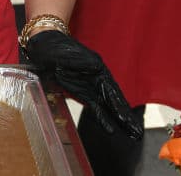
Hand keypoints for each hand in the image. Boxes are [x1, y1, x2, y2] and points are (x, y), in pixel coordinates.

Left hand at [25, 30, 142, 139]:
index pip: (111, 90)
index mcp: (97, 67)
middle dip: (126, 117)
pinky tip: (111, 130)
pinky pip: (96, 108)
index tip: (124, 118)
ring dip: (120, 121)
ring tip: (133, 134)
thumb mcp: (65, 53)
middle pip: (114, 101)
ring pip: (108, 107)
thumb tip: (96, 68)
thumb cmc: (54, 48)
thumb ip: (80, 62)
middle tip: (137, 132)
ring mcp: (91, 86)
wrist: (43, 46)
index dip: (118, 105)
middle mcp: (98, 78)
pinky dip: (103, 119)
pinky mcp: (82, 93)